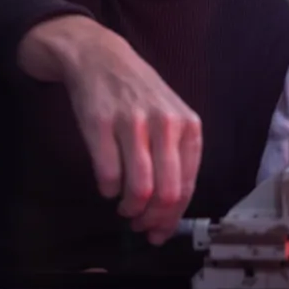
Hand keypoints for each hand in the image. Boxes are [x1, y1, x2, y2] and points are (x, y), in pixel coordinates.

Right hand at [18, 16, 201, 244]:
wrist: (101, 57)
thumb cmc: (140, 93)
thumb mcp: (172, 117)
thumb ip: (176, 158)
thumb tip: (171, 210)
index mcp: (188, 126)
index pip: (187, 186)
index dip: (172, 218)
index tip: (160, 232)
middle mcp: (165, 124)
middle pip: (166, 192)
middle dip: (152, 219)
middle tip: (140, 224)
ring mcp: (132, 123)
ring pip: (139, 188)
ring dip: (130, 209)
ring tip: (124, 207)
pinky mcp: (100, 124)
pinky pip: (107, 175)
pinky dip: (107, 190)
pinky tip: (108, 186)